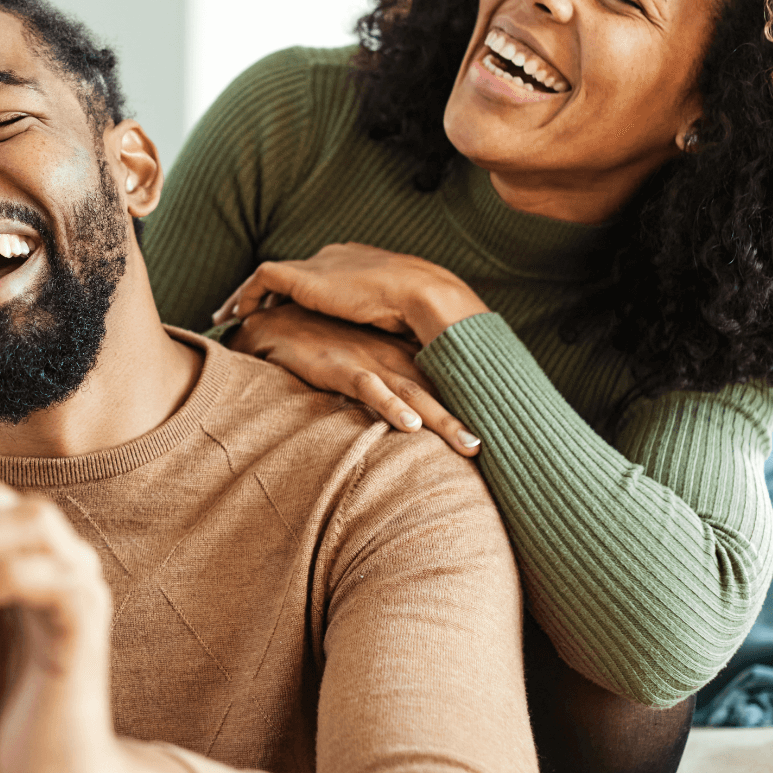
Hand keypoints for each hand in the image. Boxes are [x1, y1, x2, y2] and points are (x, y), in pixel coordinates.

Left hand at [213, 243, 489, 347]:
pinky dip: (246, 294)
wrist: (421, 293)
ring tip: (228, 316)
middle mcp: (334, 257)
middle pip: (289, 274)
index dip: (297, 296)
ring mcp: (318, 263)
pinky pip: (261, 278)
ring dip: (246, 295)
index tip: (283, 312)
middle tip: (244, 312)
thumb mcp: (399, 320)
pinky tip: (237, 315)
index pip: (318, 277)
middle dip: (266, 293)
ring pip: (268, 275)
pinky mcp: (304, 275)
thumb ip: (385, 327)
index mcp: (357, 265)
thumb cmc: (419, 313)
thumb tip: (389, 353)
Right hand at [230, 302, 480, 455]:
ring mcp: (369, 360)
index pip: (441, 382)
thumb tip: (412, 409)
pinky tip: (409, 424)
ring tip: (468, 443)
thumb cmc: (318, 347)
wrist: (276, 326)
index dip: (466, 405)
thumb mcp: (359, 362)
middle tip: (489, 447)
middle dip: (463, 419)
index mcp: (398, 355)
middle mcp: (391, 357)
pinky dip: (391, 407)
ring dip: (442, 420)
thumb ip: (386, 380)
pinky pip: (371, 389)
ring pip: (413, 394)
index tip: (496, 430)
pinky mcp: (341, 366)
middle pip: (437, 391)